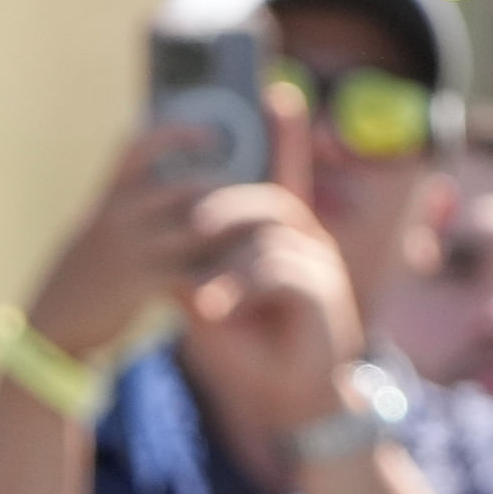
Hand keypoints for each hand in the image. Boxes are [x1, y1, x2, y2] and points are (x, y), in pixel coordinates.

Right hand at [16, 122, 236, 358]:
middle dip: (227, 191)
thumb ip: (125, 213)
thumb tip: (170, 194)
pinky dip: (221, 267)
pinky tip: (241, 270)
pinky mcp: (142, 283)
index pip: (138, 148)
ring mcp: (130, 249)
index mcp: (106, 202)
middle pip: (187, 187)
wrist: (47, 334)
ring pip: (198, 223)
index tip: (211, 135)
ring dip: (234, 226)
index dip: (176, 134)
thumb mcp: (93, 238)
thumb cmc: (78, 284)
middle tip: (257, 197)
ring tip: (261, 230)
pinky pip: (194, 266)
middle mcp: (117, 218)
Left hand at [174, 83, 367, 442]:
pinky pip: (276, 271)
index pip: (286, 174)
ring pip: (267, 236)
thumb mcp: (212, 304)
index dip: (284, 134)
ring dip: (227, 265)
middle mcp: (307, 240)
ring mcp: (320, 263)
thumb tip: (168, 240)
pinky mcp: (323, 292)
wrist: (290, 402)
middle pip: (267, 199)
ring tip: (202, 300)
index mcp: (282, 238)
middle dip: (226, 207)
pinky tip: (217, 309)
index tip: (276, 91)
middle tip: (190, 226)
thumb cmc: (251, 352)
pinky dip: (240, 288)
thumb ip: (195, 268)